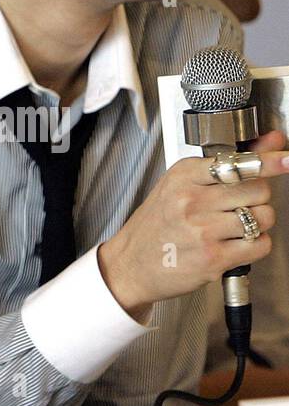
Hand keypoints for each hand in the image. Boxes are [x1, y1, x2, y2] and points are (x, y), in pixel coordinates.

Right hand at [98, 130, 288, 321]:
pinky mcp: (214, 258)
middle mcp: (192, 200)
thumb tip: (272, 141)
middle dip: (257, 198)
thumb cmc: (156, 225)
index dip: (268, 161)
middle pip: (258, 190)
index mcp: (183, 175)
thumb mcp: (180, 186)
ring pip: (263, 218)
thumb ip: (226, 164)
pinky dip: (256, 245)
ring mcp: (203, 229)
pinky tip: (235, 244)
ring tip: (235, 226)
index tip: (286, 158)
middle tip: (239, 205)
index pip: (237, 164)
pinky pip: (260, 245)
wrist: (132, 264)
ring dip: (259, 223)